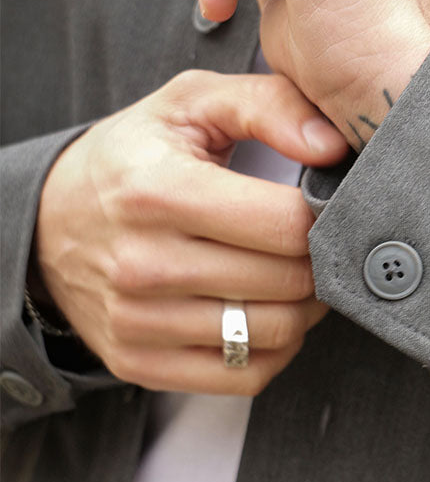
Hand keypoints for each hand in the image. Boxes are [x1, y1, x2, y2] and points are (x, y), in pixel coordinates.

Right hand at [34, 70, 347, 393]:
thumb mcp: (189, 105)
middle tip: (315, 244)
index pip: (285, 226)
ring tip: (294, 278)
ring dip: (305, 309)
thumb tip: (332, 146)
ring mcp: (139, 323)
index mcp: (157, 192)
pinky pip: (247, 376)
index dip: (322, 216)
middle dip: (318, 261)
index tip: (320, 207)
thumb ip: (268, 105)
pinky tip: (266, 315)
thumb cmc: (130, 162)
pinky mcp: (140, 363)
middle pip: (287, 282)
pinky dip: (277, 350)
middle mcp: (143, 264)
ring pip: (275, 332)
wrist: (46, 224)